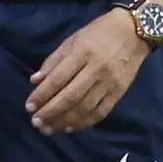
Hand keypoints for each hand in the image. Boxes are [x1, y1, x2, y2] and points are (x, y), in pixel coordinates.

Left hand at [26, 8, 149, 134]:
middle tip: (35, 122)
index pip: (58, 79)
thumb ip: (53, 61)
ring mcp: (110, 83)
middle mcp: (97, 69)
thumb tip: (35, 82)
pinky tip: (68, 127)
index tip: (29, 107)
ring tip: (48, 129)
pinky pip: (100, 113)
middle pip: (70, 97)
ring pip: (84, 108)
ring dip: (64, 121)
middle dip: (50, 112)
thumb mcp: (72, 40)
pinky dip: (83, 123)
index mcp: (82, 53)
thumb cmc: (98, 33)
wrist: (133, 32)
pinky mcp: (119, 93)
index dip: (42, 95)